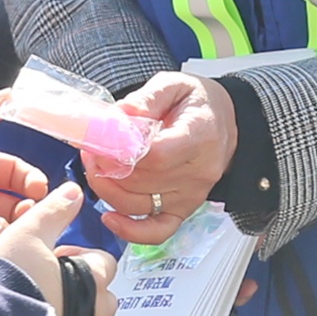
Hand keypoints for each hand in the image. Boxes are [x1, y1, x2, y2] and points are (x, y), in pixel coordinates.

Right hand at [0, 184, 98, 315]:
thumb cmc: (11, 281)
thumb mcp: (28, 233)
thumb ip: (54, 212)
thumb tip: (72, 193)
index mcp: (94, 279)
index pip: (104, 260)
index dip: (80, 252)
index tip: (57, 251)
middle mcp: (94, 312)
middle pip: (96, 292)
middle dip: (73, 282)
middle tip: (44, 274)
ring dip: (58, 302)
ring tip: (28, 292)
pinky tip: (23, 314)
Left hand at [88, 72, 236, 245]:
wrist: (227, 122)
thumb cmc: (197, 102)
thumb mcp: (174, 84)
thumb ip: (146, 98)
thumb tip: (119, 116)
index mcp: (199, 136)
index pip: (156, 156)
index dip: (121, 154)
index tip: (100, 142)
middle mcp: (198, 172)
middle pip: (141, 182)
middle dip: (105, 167)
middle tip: (89, 149)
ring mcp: (191, 195)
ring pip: (138, 204)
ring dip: (107, 189)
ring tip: (94, 166)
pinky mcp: (183, 210)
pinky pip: (157, 231)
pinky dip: (130, 231)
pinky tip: (109, 217)